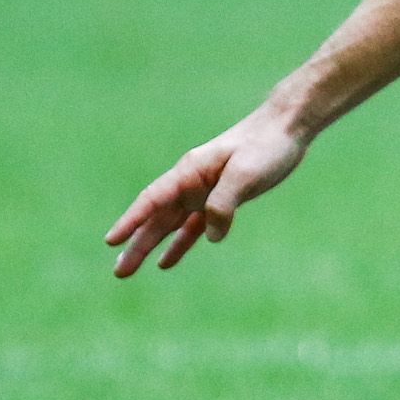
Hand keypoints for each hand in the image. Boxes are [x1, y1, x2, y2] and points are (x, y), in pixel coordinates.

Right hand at [105, 108, 313, 276]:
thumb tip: (210, 236)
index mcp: (190, 171)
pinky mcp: (222, 198)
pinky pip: (194, 226)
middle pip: (157, 219)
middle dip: (137, 245)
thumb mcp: (246, 174)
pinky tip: (166, 261)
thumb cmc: (266, 145)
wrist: (288, 127)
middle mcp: (191, 182)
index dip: (132, 221)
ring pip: (170, 224)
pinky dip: (180, 242)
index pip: (153, 200)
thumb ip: (224, 203)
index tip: (111, 240)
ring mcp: (204, 191)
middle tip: (119, 272)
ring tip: (128, 269)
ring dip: (151, 246)